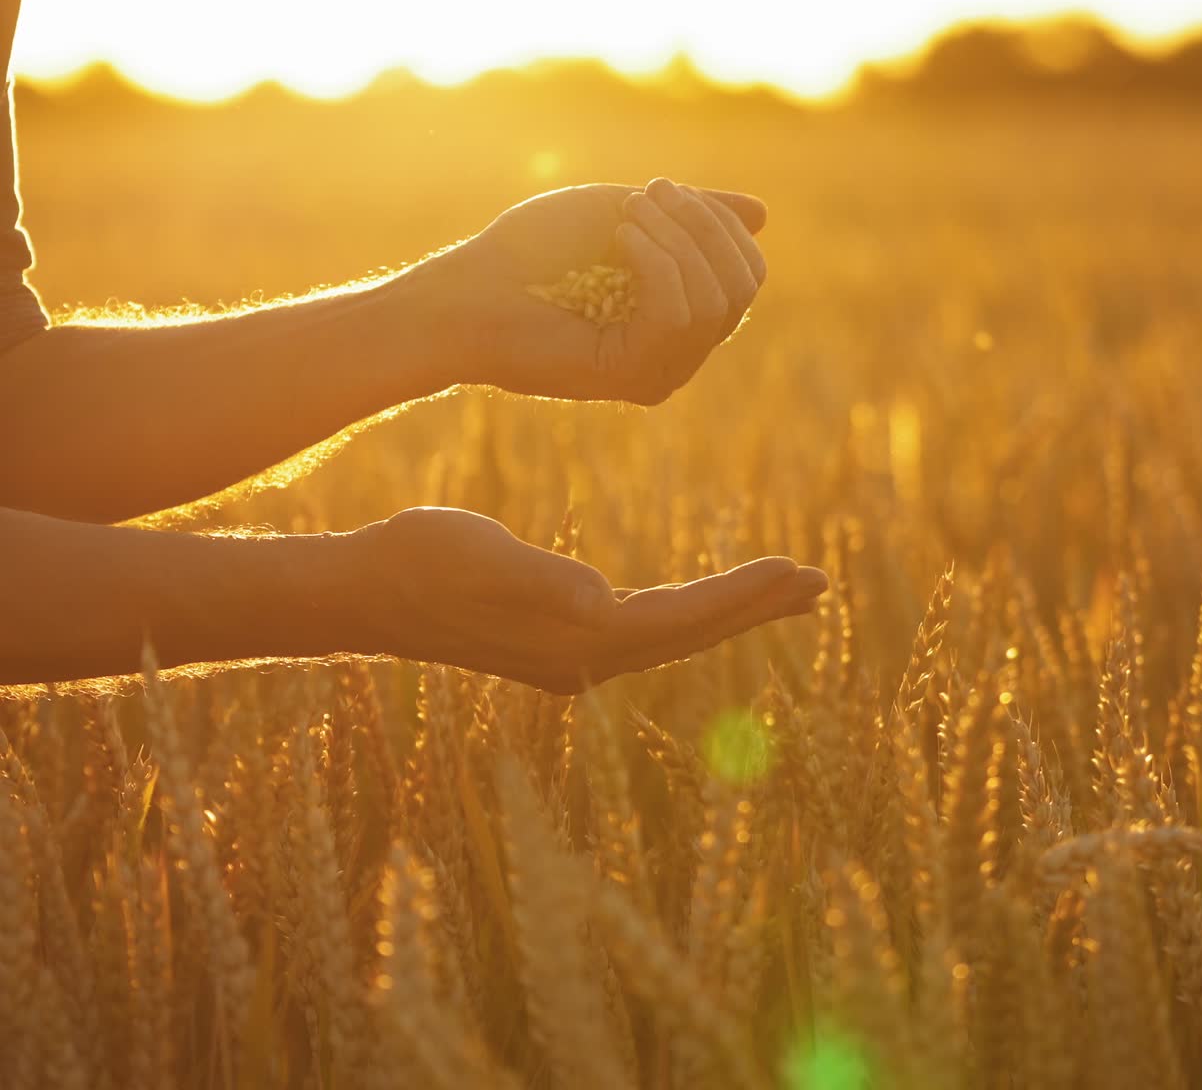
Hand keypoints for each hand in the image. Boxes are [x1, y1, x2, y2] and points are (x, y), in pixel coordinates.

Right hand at [340, 507, 825, 692]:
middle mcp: (582, 661)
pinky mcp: (553, 644)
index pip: (681, 621)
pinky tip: (695, 604)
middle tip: (820, 583)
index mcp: (575, 640)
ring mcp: (567, 658)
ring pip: (670, 635)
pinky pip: (642, 632)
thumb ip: (541, 580)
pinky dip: (685, 612)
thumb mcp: (480, 556)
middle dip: (754, 608)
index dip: (742, 598)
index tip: (801, 571)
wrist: (362, 593)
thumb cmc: (417, 562)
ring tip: (782, 588)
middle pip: (689, 634)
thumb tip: (600, 602)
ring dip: (727, 611)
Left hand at [428, 176, 768, 403]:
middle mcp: (676, 355)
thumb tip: (763, 214)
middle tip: (645, 194)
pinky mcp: (631, 378)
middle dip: (703, 226)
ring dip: (676, 240)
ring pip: (717, 302)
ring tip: (623, 216)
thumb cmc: (534, 252)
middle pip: (742, 288)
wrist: (467, 291)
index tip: (659, 188)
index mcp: (677, 318)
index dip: (718, 224)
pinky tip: (619, 241)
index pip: (745, 277)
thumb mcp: (627, 215)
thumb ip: (692, 217)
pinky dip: (656, 263)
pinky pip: (680, 316)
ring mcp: (657, 372)